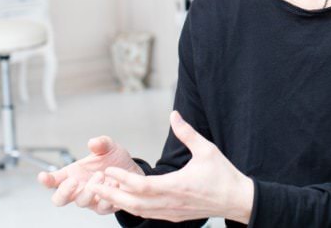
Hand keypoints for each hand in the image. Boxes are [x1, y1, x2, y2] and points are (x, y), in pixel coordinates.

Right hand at [37, 135, 144, 214]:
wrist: (133, 171)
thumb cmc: (115, 160)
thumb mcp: (109, 147)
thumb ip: (101, 143)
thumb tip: (93, 142)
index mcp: (73, 174)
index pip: (53, 181)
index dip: (46, 180)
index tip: (43, 176)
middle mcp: (79, 188)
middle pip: (60, 199)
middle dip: (64, 191)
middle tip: (75, 180)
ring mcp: (90, 199)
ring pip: (81, 202)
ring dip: (90, 190)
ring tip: (101, 175)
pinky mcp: (104, 206)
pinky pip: (102, 207)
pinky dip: (107, 196)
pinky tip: (114, 185)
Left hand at [86, 111, 253, 223]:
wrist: (237, 200)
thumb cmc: (223, 175)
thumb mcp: (207, 150)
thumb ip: (187, 133)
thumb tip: (174, 115)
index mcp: (178, 186)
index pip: (142, 186)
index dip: (122, 179)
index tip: (108, 170)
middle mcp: (172, 203)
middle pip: (133, 203)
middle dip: (111, 195)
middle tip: (94, 185)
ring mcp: (172, 212)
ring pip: (139, 212)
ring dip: (120, 202)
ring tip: (104, 191)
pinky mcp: (174, 216)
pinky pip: (148, 214)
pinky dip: (133, 207)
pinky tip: (124, 198)